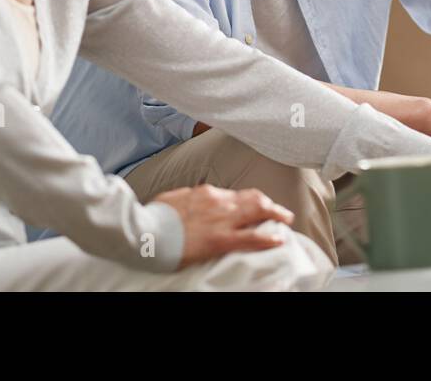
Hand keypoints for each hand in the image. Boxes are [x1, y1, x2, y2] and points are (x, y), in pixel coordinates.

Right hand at [153, 184, 294, 268]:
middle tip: (280, 211)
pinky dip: (268, 237)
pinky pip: (251, 237)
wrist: (146, 231)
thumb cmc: (155, 217)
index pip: (236, 194)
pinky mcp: (220, 239)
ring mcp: (221, 219)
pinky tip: (278, 239)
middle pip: (253, 198)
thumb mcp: (174, 199)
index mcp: (206, 192)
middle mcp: (218, 201)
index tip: (258, 205)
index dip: (250, 200)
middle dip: (269, 204)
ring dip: (275, 215)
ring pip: (257, 212)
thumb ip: (190, 198)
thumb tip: (194, 200)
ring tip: (285, 220)